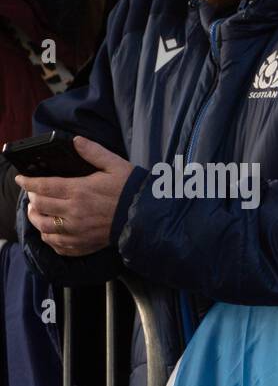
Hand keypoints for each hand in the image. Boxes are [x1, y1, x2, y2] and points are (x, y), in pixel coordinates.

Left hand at [16, 137, 131, 257]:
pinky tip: (52, 231)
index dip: (27, 182)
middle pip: (39, 206)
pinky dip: (50, 238)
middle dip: (32, 199)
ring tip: (38, 212)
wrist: (147, 218)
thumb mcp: (115, 165)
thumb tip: (75, 141)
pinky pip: (58, 245)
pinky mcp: (84, 244)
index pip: (42, 186)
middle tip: (34, 194)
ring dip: (36, 219)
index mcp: (79, 191)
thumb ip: (93, 152)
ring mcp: (78, 231)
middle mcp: (74, 212)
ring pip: (44, 227)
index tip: (21, 179)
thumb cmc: (131, 191)